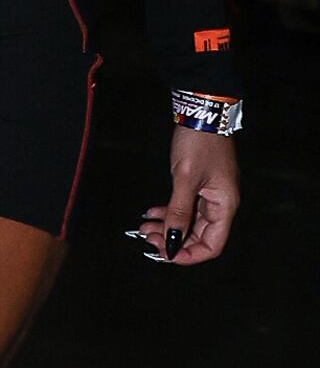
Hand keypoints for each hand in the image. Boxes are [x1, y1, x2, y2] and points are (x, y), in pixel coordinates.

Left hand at [129, 127, 238, 265]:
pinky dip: (168, 212)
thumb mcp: (185, 180)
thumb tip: (172, 241)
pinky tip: (151, 212)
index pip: (212, 245)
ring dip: (167, 227)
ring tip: (144, 228)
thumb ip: (178, 212)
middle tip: (148, 239)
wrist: (201, 112)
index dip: (190, 255)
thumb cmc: (199, 143)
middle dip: (173, 240)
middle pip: (198, 236)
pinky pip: (184, 207)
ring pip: (188, 222)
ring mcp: (209, 194)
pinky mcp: (199, 185)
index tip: (166, 254)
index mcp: (224, 205)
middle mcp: (220, 203)